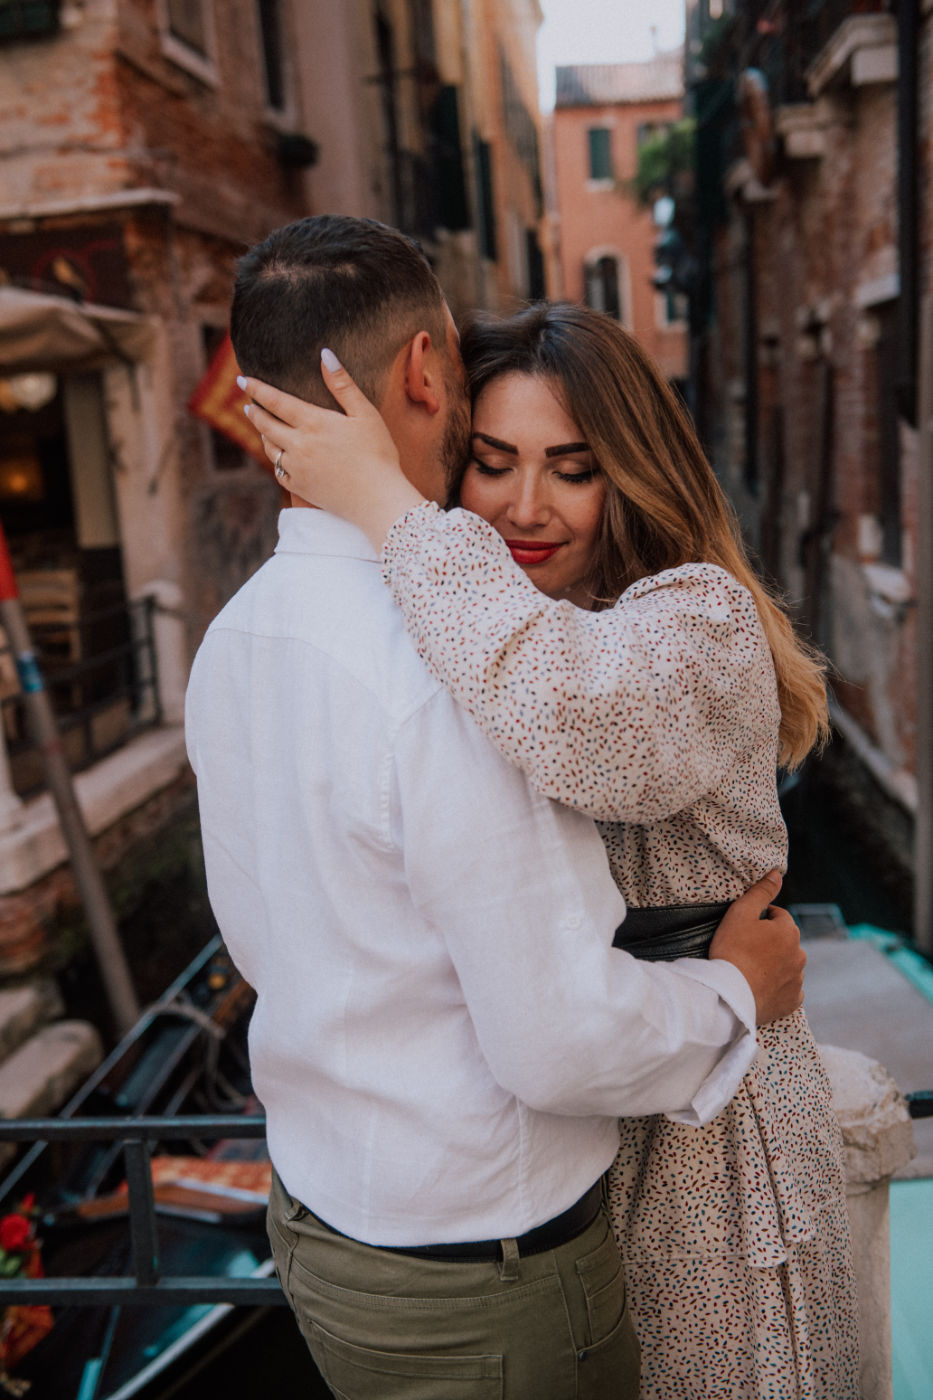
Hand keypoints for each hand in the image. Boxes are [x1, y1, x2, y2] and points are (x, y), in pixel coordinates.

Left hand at [239, 354, 424, 546]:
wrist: (378, 499)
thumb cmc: (378, 454)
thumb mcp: (365, 414)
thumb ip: (343, 385)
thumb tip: (325, 354)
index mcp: (313, 423)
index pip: (276, 401)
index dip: (257, 389)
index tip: (242, 380)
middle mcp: (299, 445)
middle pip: (266, 424)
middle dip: (254, 412)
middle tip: (248, 404)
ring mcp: (297, 468)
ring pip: (270, 448)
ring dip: (263, 435)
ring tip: (263, 427)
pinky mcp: (300, 488)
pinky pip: (279, 471)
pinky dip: (275, 460)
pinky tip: (278, 457)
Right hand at [708, 871, 805, 1024]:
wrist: (730, 995)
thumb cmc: (732, 951)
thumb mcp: (741, 913)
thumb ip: (761, 892)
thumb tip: (777, 874)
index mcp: (789, 931)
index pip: (777, 916)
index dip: (759, 920)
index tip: (744, 929)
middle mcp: (799, 955)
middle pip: (784, 941)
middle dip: (769, 942)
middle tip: (744, 950)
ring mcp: (797, 979)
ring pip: (787, 965)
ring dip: (774, 964)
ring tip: (750, 970)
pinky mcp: (792, 1001)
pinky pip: (788, 989)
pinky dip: (778, 987)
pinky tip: (761, 987)